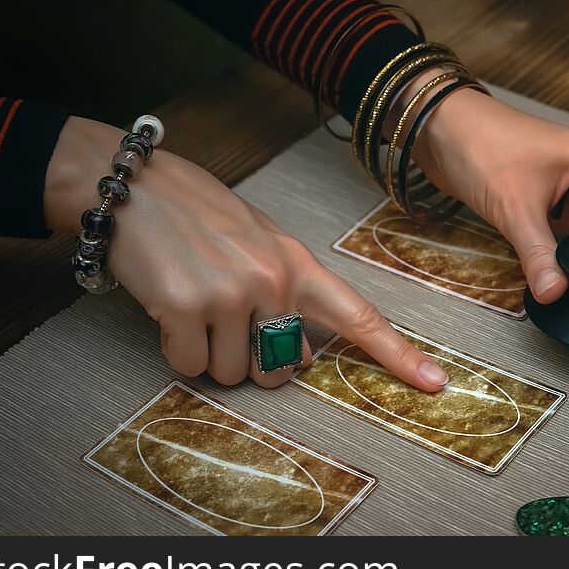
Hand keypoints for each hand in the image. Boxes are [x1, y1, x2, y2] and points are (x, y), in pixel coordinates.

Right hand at [44, 117, 449, 389]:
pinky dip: (177, 350)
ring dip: (210, 354)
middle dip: (253, 360)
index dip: (398, 354)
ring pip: (233, 374)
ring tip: (193, 304)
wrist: (134, 186)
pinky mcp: (188, 308)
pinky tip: (169, 310)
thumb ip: (287, 295)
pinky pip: (190, 366)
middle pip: (281, 370)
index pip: (359, 316)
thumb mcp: (258, 242)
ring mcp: (233, 294)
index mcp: (298, 265)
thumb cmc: (197, 214)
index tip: (435, 382)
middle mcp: (274, 281)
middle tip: (225, 319)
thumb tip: (298, 357)